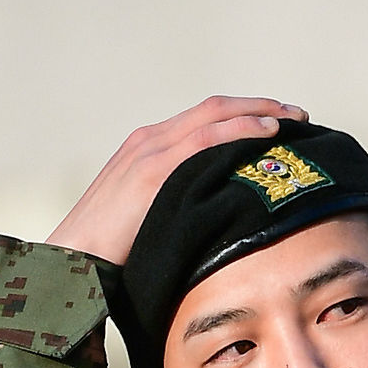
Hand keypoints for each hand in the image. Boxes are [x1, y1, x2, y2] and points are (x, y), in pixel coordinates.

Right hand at [46, 95, 307, 265]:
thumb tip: (209, 235)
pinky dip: (241, 130)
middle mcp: (149, 141)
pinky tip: (269, 135)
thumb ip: (173, 215)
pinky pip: (206, 138)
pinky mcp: (154, 169)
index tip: (275, 126)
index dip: (241, 118)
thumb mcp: (145, 227)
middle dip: (259, 107)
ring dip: (260, 113)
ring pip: (215, 115)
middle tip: (297, 116)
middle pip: (214, 109)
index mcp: (146, 151)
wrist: (70, 261)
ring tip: (294, 121)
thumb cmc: (106, 258)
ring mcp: (151, 151)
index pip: (202, 122)